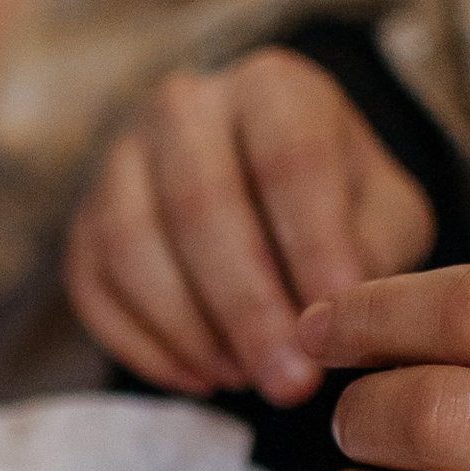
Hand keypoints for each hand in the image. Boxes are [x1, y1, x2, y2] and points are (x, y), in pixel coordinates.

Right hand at [65, 51, 434, 408]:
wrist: (269, 194)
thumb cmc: (339, 207)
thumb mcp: (386, 216)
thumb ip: (375, 255)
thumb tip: (331, 315)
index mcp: (274, 88)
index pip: (288, 161)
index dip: (311, 250)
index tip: (335, 328)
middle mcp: (186, 108)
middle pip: (199, 201)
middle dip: (246, 307)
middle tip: (288, 382)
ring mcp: (122, 160)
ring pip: (131, 242)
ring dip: (189, 328)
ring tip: (244, 379)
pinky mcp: (83, 219)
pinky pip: (93, 283)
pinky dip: (142, 343)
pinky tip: (199, 377)